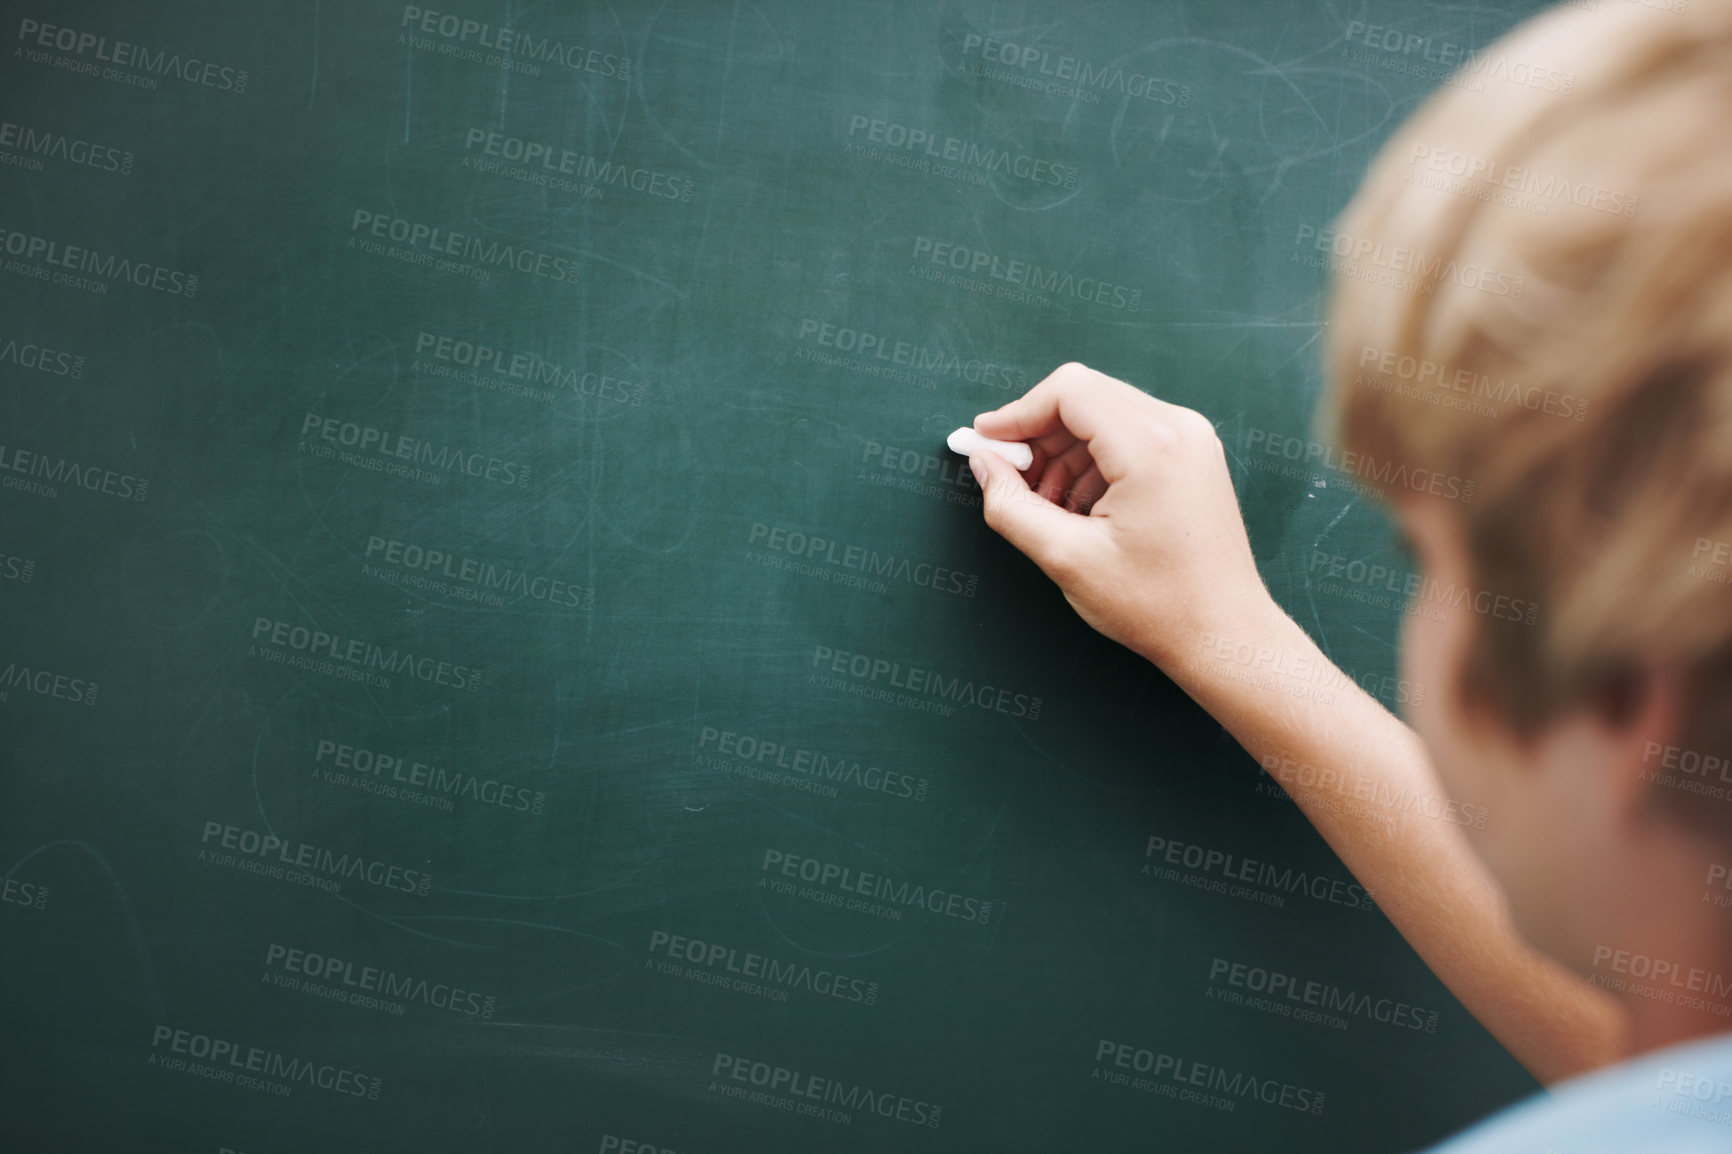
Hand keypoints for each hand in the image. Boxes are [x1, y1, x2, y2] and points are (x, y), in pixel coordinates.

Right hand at [970, 362, 1272, 667]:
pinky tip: (1078, 508)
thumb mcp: (1066, 558)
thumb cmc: (1157, 604)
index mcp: (1150, 446)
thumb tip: (983, 464)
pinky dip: (1093, 461)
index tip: (986, 442)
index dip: (1017, 413)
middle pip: (1086, 397)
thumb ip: (1012, 506)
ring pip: (1105, 415)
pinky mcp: (1194, 456)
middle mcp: (1178, 428)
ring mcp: (1192, 440)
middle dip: (1039, 435)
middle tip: (1009, 481)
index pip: (1069, 392)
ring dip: (1064, 451)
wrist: (1225, 633)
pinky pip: (1130, 435)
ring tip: (1046, 507)